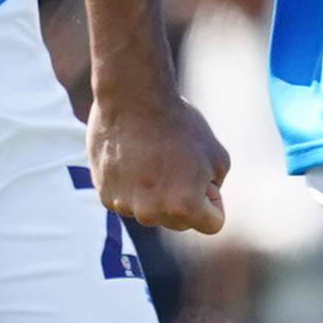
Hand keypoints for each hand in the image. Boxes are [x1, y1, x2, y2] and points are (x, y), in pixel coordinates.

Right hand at [88, 82, 227, 236]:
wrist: (132, 99)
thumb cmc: (180, 124)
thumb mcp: (218, 157)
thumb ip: (215, 187)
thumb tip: (202, 201)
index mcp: (183, 208)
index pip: (212, 223)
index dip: (214, 198)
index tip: (204, 175)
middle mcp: (151, 214)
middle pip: (181, 222)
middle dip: (185, 199)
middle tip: (178, 163)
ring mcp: (125, 206)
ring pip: (152, 211)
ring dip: (157, 193)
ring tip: (154, 158)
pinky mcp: (104, 196)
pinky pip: (130, 201)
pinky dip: (133, 186)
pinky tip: (133, 159)